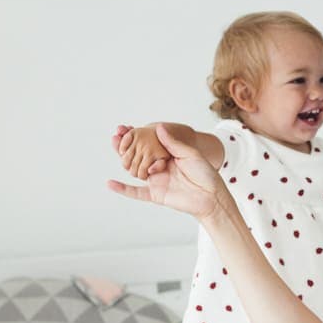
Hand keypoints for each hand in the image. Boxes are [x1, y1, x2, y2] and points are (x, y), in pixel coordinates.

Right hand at [107, 124, 225, 219]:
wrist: (212, 196)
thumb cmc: (206, 174)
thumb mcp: (190, 154)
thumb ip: (173, 143)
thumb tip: (158, 126)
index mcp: (167, 157)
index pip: (147, 145)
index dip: (136, 137)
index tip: (124, 127)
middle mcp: (159, 168)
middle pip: (137, 156)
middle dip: (125, 146)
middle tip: (116, 135)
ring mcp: (156, 181)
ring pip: (134, 171)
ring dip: (124, 160)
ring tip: (115, 146)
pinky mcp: (156, 194)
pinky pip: (137, 192)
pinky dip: (123, 189)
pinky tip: (110, 183)